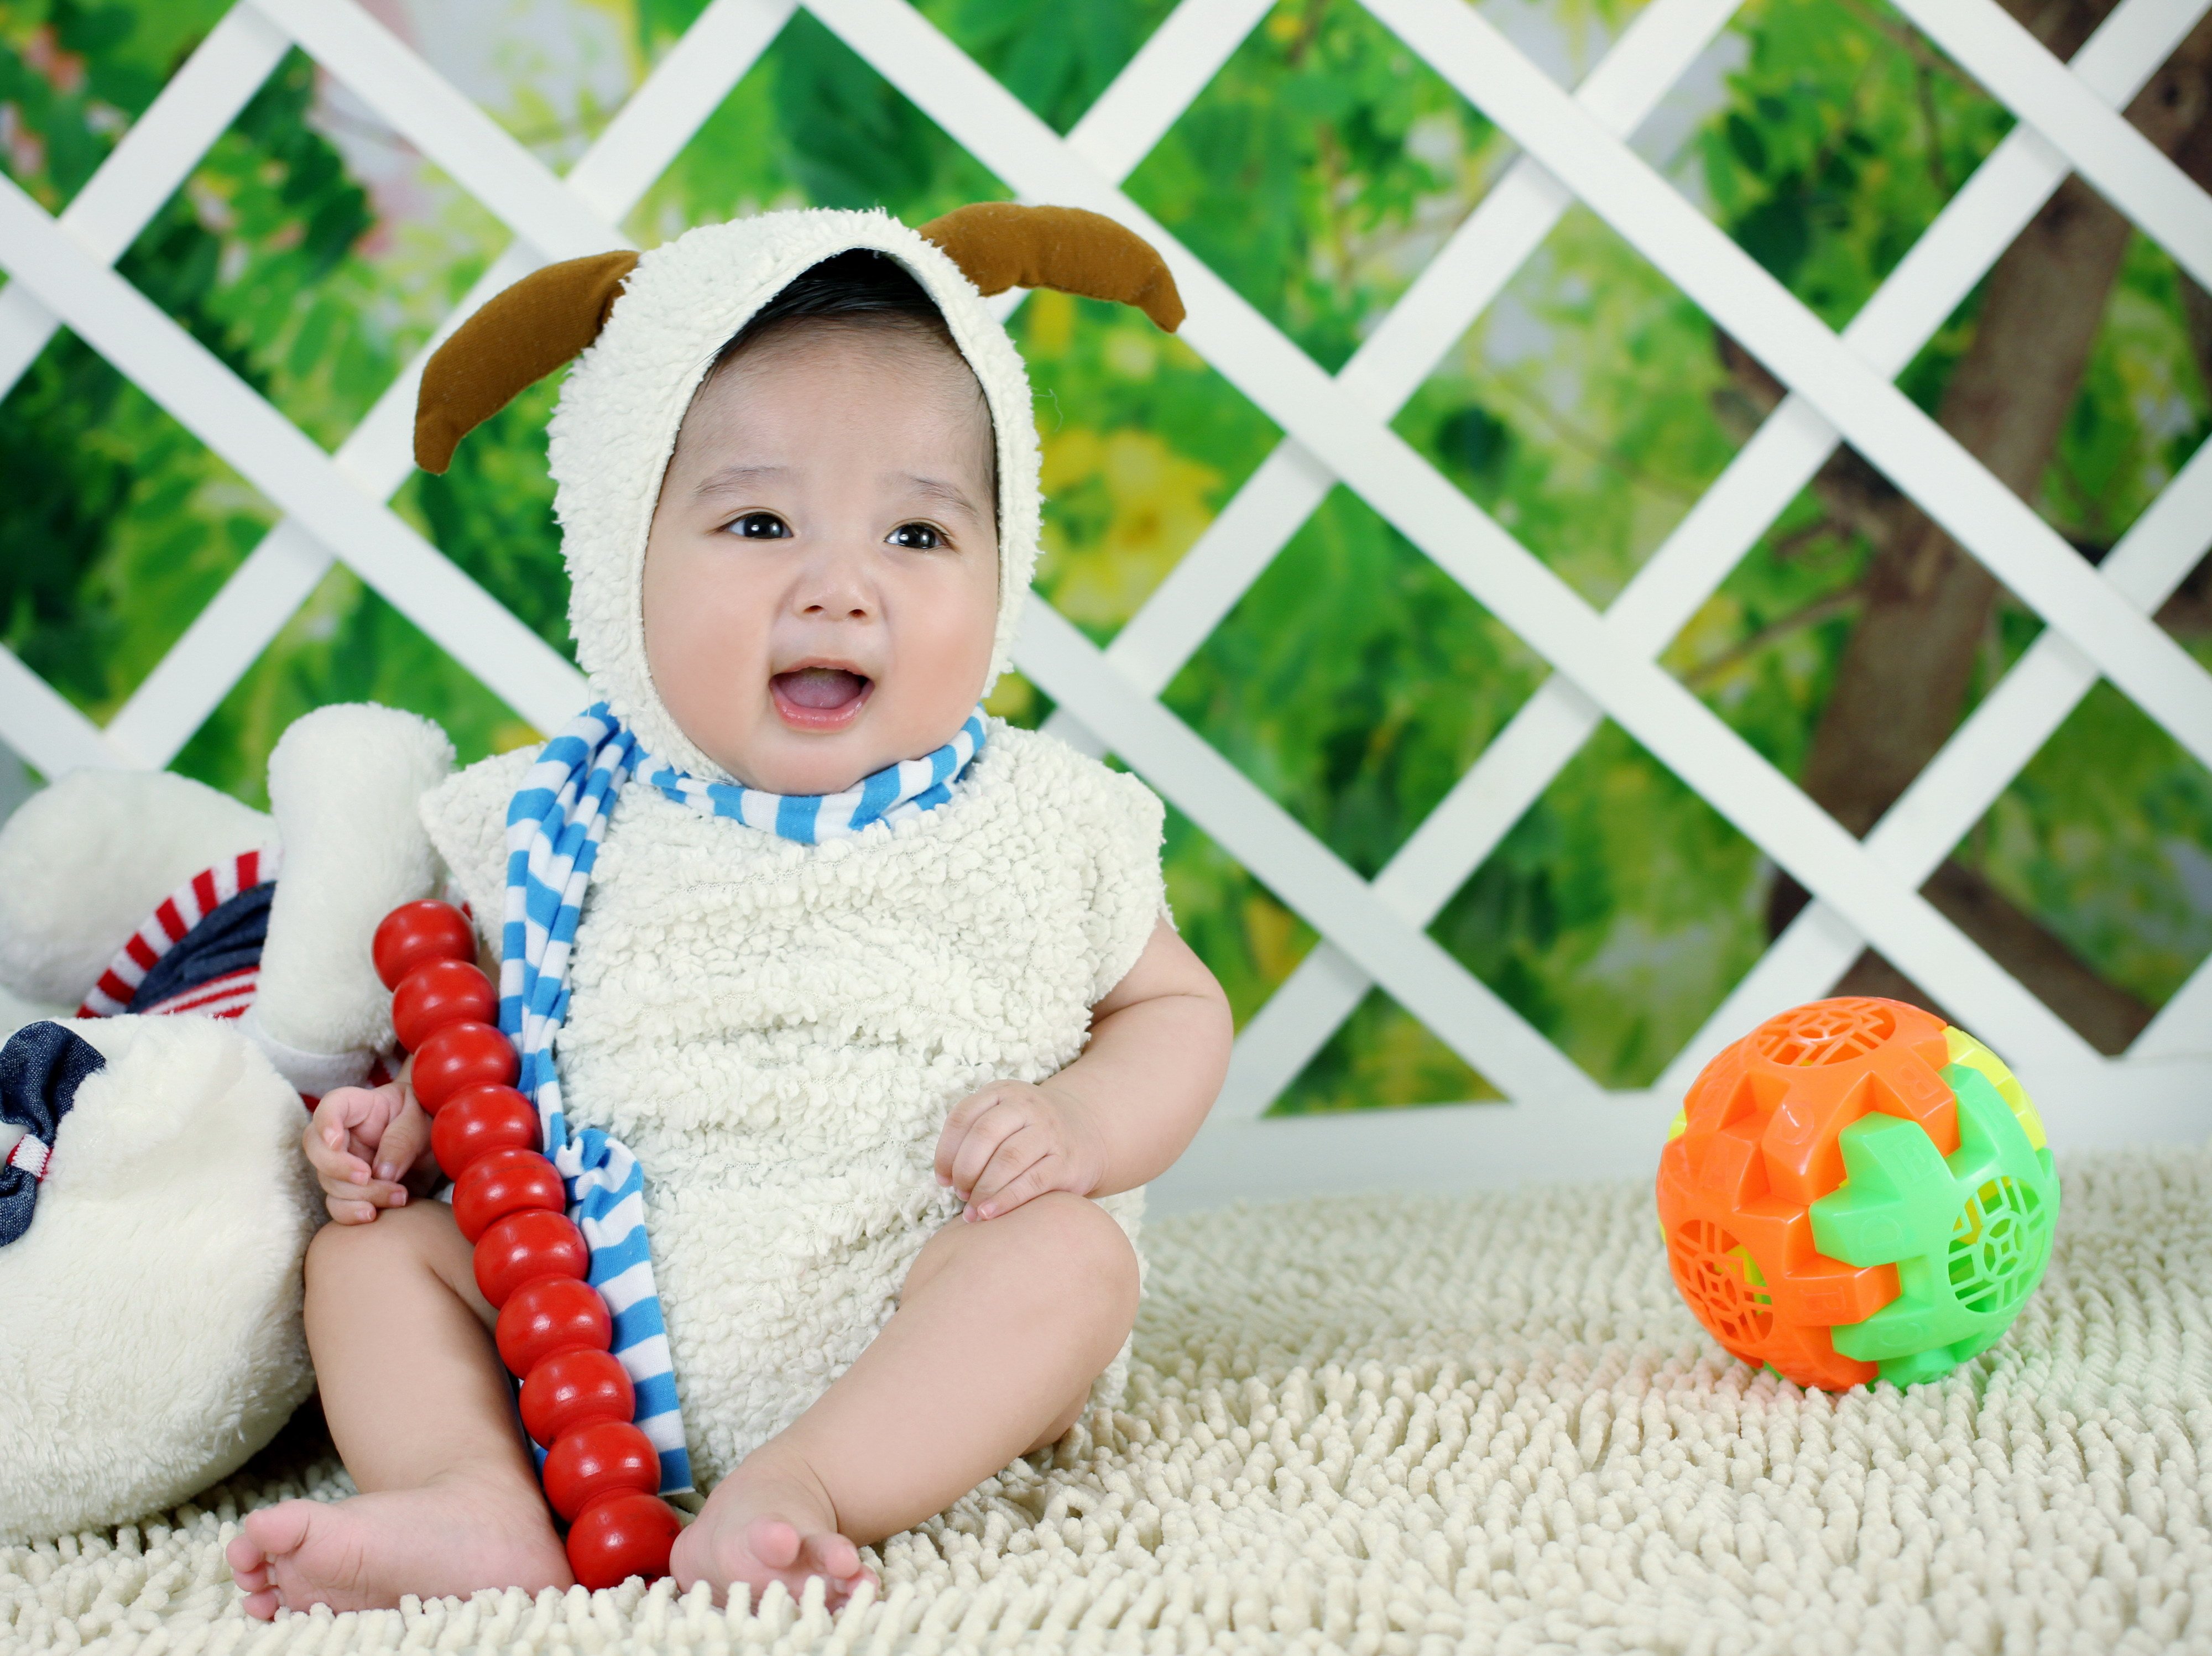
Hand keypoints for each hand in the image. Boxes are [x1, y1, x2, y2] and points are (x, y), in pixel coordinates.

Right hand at [303, 1081, 432, 1223]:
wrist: (439, 1148)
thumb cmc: (428, 1122)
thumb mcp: (423, 1122)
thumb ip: (403, 1140)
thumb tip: (381, 1173)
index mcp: (361, 1107)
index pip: (331, 1105)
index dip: (325, 1121)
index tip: (335, 1141)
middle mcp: (345, 1136)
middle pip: (316, 1148)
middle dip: (338, 1167)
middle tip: (367, 1176)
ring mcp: (344, 1164)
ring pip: (330, 1182)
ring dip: (360, 1194)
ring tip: (400, 1195)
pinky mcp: (352, 1191)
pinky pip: (337, 1205)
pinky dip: (351, 1213)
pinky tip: (373, 1215)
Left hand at [933, 1081, 1104, 1221]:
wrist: (1086, 1132)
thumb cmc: (1028, 1133)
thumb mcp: (1002, 1118)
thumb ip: (974, 1137)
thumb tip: (946, 1178)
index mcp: (1003, 1092)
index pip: (963, 1116)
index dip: (945, 1151)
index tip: (943, 1179)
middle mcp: (1027, 1106)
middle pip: (984, 1135)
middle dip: (965, 1169)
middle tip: (960, 1193)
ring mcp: (1049, 1131)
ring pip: (1008, 1159)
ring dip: (983, 1188)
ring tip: (971, 1210)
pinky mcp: (1066, 1160)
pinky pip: (1031, 1181)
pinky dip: (1006, 1200)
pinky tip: (990, 1214)